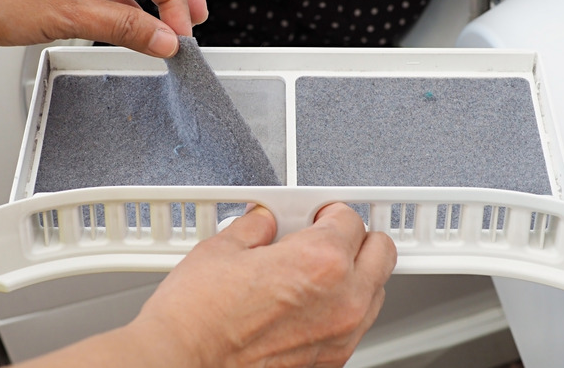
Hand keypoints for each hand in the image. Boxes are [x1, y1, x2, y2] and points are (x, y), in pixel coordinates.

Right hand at [132, 203, 396, 366]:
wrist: (181, 361)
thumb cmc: (197, 316)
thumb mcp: (223, 247)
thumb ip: (256, 226)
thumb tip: (264, 221)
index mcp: (321, 261)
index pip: (351, 219)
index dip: (328, 211)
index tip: (315, 214)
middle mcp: (342, 300)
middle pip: (381, 252)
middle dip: (356, 238)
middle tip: (327, 235)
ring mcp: (340, 335)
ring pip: (375, 291)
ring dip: (355, 274)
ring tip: (317, 269)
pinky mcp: (330, 361)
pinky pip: (356, 325)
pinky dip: (342, 308)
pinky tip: (308, 302)